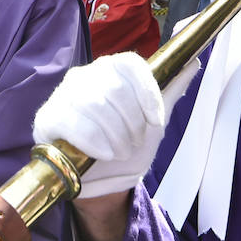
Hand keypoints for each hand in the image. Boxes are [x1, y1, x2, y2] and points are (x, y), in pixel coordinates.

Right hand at [32, 52, 168, 198]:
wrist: (102, 180)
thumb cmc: (127, 145)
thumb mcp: (154, 120)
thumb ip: (171, 89)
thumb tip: (193, 60)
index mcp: (110, 70)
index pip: (130, 64)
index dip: (147, 93)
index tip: (156, 121)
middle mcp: (84, 75)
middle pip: (114, 88)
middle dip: (132, 124)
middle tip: (134, 143)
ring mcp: (62, 95)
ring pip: (95, 105)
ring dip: (115, 136)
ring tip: (119, 151)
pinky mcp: (47, 117)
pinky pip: (73, 122)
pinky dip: (93, 141)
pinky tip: (103, 153)